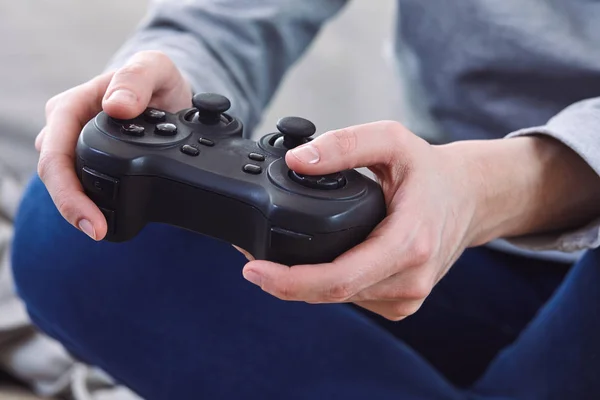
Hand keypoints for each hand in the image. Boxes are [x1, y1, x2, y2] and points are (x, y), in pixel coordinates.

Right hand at [36, 51, 191, 239]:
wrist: (167, 95)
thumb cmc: (155, 79)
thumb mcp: (154, 68)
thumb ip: (137, 79)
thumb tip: (117, 107)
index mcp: (71, 106)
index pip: (56, 152)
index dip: (69, 189)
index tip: (91, 217)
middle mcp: (66, 130)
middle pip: (56, 176)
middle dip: (72, 208)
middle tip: (97, 231)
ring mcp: (75, 149)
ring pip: (67, 186)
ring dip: (81, 210)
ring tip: (102, 229)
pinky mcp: (90, 164)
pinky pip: (84, 189)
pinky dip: (95, 206)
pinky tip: (110, 221)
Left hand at [242, 120, 599, 319]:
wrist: (471, 198)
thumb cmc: (432, 173)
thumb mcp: (392, 142)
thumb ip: (345, 145)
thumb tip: (297, 161)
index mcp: (409, 245)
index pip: (339, 280)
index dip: (290, 281)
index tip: (254, 270)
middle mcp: (410, 280)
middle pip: (332, 295)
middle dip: (285, 283)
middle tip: (252, 262)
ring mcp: (408, 297)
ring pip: (340, 300)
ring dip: (304, 286)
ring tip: (277, 260)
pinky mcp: (403, 303)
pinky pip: (354, 299)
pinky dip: (327, 285)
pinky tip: (316, 266)